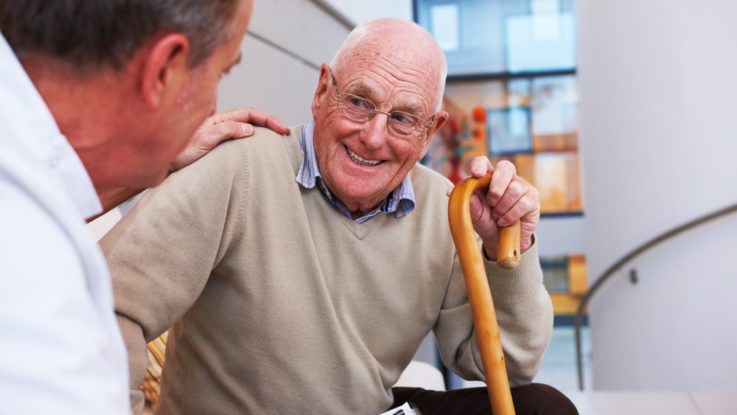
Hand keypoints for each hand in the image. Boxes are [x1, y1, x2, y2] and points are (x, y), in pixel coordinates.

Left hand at [170, 108, 289, 171]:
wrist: (161, 166)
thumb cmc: (177, 153)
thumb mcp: (205, 139)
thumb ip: (227, 131)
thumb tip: (251, 128)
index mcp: (219, 119)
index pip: (250, 113)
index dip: (268, 119)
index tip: (283, 129)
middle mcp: (219, 125)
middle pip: (251, 120)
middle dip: (270, 124)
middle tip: (285, 134)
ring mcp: (218, 136)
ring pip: (245, 130)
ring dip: (262, 133)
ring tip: (275, 142)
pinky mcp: (215, 149)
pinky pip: (239, 143)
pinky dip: (252, 144)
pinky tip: (256, 152)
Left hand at [466, 156, 539, 259]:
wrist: (500, 240)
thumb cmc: (486, 221)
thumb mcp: (473, 214)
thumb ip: (465, 202)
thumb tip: (451, 191)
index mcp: (487, 177)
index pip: (483, 161)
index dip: (480, 165)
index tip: (476, 174)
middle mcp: (506, 177)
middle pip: (505, 167)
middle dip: (497, 187)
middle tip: (491, 203)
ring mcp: (521, 186)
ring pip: (515, 188)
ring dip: (503, 206)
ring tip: (497, 217)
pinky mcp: (532, 198)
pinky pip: (523, 202)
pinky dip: (511, 214)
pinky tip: (504, 221)